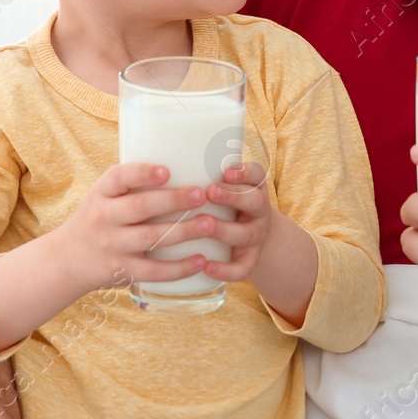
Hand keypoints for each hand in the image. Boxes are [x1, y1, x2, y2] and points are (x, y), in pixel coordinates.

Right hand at [52, 161, 219, 291]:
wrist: (68, 259)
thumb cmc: (100, 218)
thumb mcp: (104, 196)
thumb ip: (134, 183)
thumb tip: (189, 159)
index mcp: (101, 193)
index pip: (118, 178)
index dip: (142, 173)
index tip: (167, 170)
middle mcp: (104, 217)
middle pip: (140, 207)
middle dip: (173, 200)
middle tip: (202, 194)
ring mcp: (112, 245)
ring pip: (150, 238)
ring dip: (183, 231)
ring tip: (210, 224)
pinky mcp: (122, 271)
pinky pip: (153, 271)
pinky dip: (179, 268)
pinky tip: (201, 260)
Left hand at [199, 162, 273, 281]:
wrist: (249, 236)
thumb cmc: (223, 204)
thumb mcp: (222, 184)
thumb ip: (201, 171)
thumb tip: (159, 148)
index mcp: (252, 188)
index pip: (257, 175)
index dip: (244, 172)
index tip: (225, 170)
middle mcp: (258, 211)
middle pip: (254, 202)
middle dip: (232, 196)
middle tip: (210, 191)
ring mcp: (255, 237)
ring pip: (245, 234)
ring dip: (225, 229)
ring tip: (205, 226)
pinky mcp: (248, 261)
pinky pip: (241, 268)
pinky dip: (225, 270)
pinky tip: (206, 267)